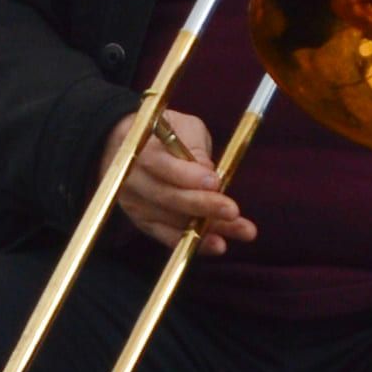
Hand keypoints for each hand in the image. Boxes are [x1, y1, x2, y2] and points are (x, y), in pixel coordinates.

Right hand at [107, 114, 254, 252]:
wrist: (128, 147)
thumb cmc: (163, 133)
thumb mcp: (182, 126)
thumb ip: (194, 145)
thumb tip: (208, 173)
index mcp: (136, 149)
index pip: (161, 166)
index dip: (188, 176)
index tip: (215, 181)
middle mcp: (130, 180)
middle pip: (167, 197)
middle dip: (203, 205)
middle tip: (232, 210)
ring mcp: (135, 205)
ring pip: (173, 220)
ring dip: (209, 228)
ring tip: (243, 230)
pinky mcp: (143, 222)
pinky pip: (169, 237)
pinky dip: (194, 243)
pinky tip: (218, 245)